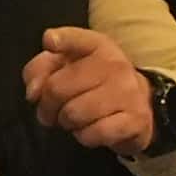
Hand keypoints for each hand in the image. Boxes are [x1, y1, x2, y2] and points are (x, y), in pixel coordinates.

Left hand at [20, 29, 161, 151]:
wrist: (143, 103)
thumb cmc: (96, 83)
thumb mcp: (69, 66)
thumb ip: (41, 69)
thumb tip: (33, 92)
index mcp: (98, 46)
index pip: (76, 38)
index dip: (60, 40)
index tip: (50, 43)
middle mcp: (115, 66)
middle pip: (58, 88)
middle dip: (47, 107)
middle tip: (51, 112)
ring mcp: (128, 93)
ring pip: (73, 114)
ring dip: (66, 123)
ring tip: (74, 120)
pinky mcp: (134, 121)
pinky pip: (92, 134)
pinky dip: (84, 137)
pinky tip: (90, 129)